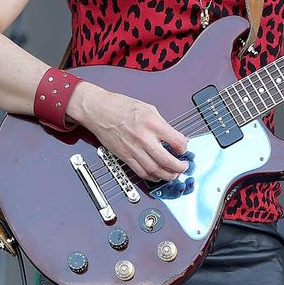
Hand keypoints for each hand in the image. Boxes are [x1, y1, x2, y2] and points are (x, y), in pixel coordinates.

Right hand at [68, 84, 189, 181]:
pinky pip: (141, 172)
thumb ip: (163, 124)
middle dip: (180, 167)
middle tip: (184, 167)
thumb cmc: (120, 106)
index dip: (184, 147)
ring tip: (173, 174)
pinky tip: (158, 175)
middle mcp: (143, 138)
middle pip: (167, 160)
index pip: (176, 141)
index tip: (184, 148)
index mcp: (152, 123)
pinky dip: (152, 177)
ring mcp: (133, 149)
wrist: (99, 111)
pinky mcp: (125, 156)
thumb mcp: (148, 109)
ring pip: (155, 170)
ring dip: (167, 175)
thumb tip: (176, 136)